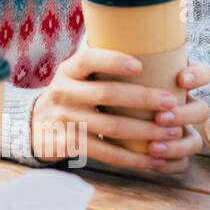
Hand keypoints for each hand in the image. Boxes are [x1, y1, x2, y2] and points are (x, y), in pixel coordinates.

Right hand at [29, 47, 209, 172]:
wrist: (36, 126)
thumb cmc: (73, 97)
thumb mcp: (76, 77)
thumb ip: (101, 67)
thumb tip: (150, 50)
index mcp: (69, 71)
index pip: (88, 60)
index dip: (113, 61)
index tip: (140, 65)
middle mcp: (63, 92)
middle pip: (106, 94)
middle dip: (143, 98)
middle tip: (172, 102)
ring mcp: (64, 119)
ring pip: (110, 127)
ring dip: (146, 131)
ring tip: (172, 131)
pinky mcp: (68, 144)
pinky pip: (105, 152)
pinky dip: (132, 158)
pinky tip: (153, 160)